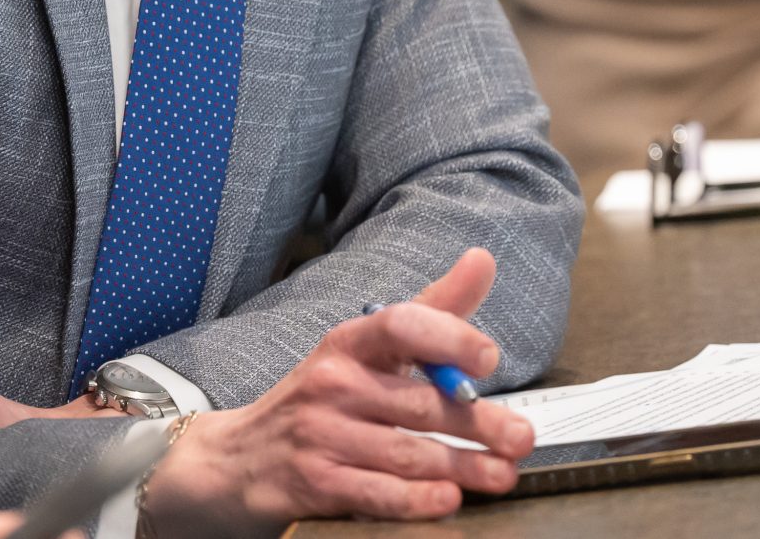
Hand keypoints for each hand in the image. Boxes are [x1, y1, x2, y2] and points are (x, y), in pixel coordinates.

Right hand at [145, 248, 532, 536]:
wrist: (238, 459)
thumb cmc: (321, 399)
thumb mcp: (365, 349)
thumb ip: (432, 312)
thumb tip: (482, 259)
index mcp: (349, 342)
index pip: (400, 325)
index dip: (448, 338)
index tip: (489, 358)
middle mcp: (332, 383)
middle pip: (417, 402)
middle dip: (478, 422)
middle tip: (521, 436)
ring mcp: (321, 435)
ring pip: (405, 452)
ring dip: (463, 466)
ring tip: (503, 474)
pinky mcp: (315, 484)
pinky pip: (375, 492)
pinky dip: (416, 499)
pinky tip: (448, 499)